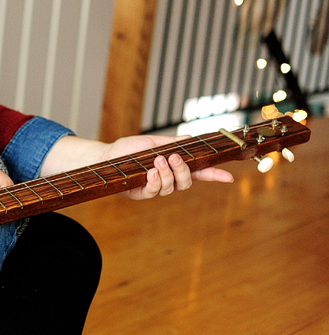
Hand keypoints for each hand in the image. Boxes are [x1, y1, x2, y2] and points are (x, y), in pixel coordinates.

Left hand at [104, 135, 234, 199]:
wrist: (106, 156)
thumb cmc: (129, 149)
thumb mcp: (154, 142)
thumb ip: (174, 143)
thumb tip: (193, 140)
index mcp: (174, 167)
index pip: (199, 172)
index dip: (214, 175)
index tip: (228, 177)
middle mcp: (167, 179)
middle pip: (187, 182)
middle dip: (183, 170)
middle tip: (172, 157)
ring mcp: (155, 188)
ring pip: (172, 187)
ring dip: (166, 173)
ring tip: (156, 160)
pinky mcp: (142, 194)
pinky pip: (154, 192)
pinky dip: (155, 181)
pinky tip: (150, 173)